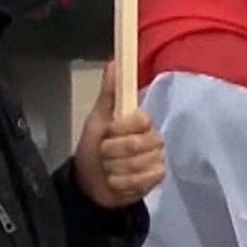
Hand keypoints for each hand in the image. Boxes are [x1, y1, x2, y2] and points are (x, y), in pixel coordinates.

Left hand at [73, 63, 165, 208]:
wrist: (89, 182)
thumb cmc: (93, 148)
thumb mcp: (96, 119)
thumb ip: (108, 93)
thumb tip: (114, 62)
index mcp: (141, 121)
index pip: (141, 120)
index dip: (121, 129)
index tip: (108, 132)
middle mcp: (153, 138)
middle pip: (136, 144)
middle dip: (111, 152)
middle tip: (104, 154)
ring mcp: (157, 159)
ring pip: (137, 164)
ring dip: (114, 169)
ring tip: (109, 169)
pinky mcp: (156, 178)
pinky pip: (141, 180)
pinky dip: (122, 183)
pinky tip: (116, 181)